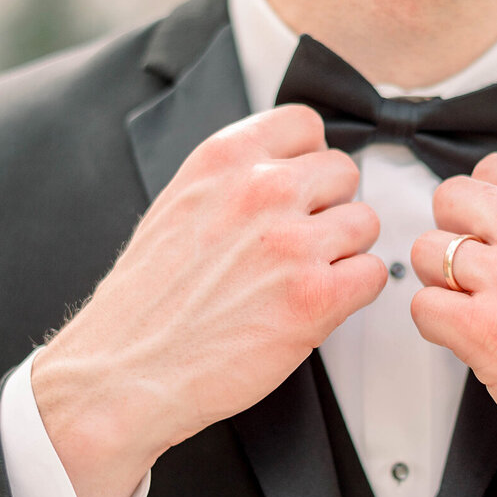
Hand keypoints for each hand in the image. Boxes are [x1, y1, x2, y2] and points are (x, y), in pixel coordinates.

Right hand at [33, 105, 387, 496]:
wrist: (123, 371)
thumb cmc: (145, 303)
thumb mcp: (178, 205)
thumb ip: (234, 179)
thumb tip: (285, 169)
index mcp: (223, 160)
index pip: (305, 124)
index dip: (308, 159)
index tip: (300, 187)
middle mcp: (261, 190)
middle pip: (344, 171)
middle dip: (329, 207)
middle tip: (300, 242)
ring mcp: (291, 242)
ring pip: (364, 223)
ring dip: (344, 251)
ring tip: (302, 277)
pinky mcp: (315, 297)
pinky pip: (373, 274)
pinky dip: (354, 292)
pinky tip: (317, 305)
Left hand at [409, 152, 496, 496]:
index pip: (491, 169)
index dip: (483, 208)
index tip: (494, 236)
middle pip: (449, 200)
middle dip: (454, 236)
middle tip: (477, 276)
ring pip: (426, 252)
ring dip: (442, 284)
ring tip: (479, 311)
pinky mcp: (487, 329)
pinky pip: (423, 306)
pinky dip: (438, 327)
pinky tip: (473, 342)